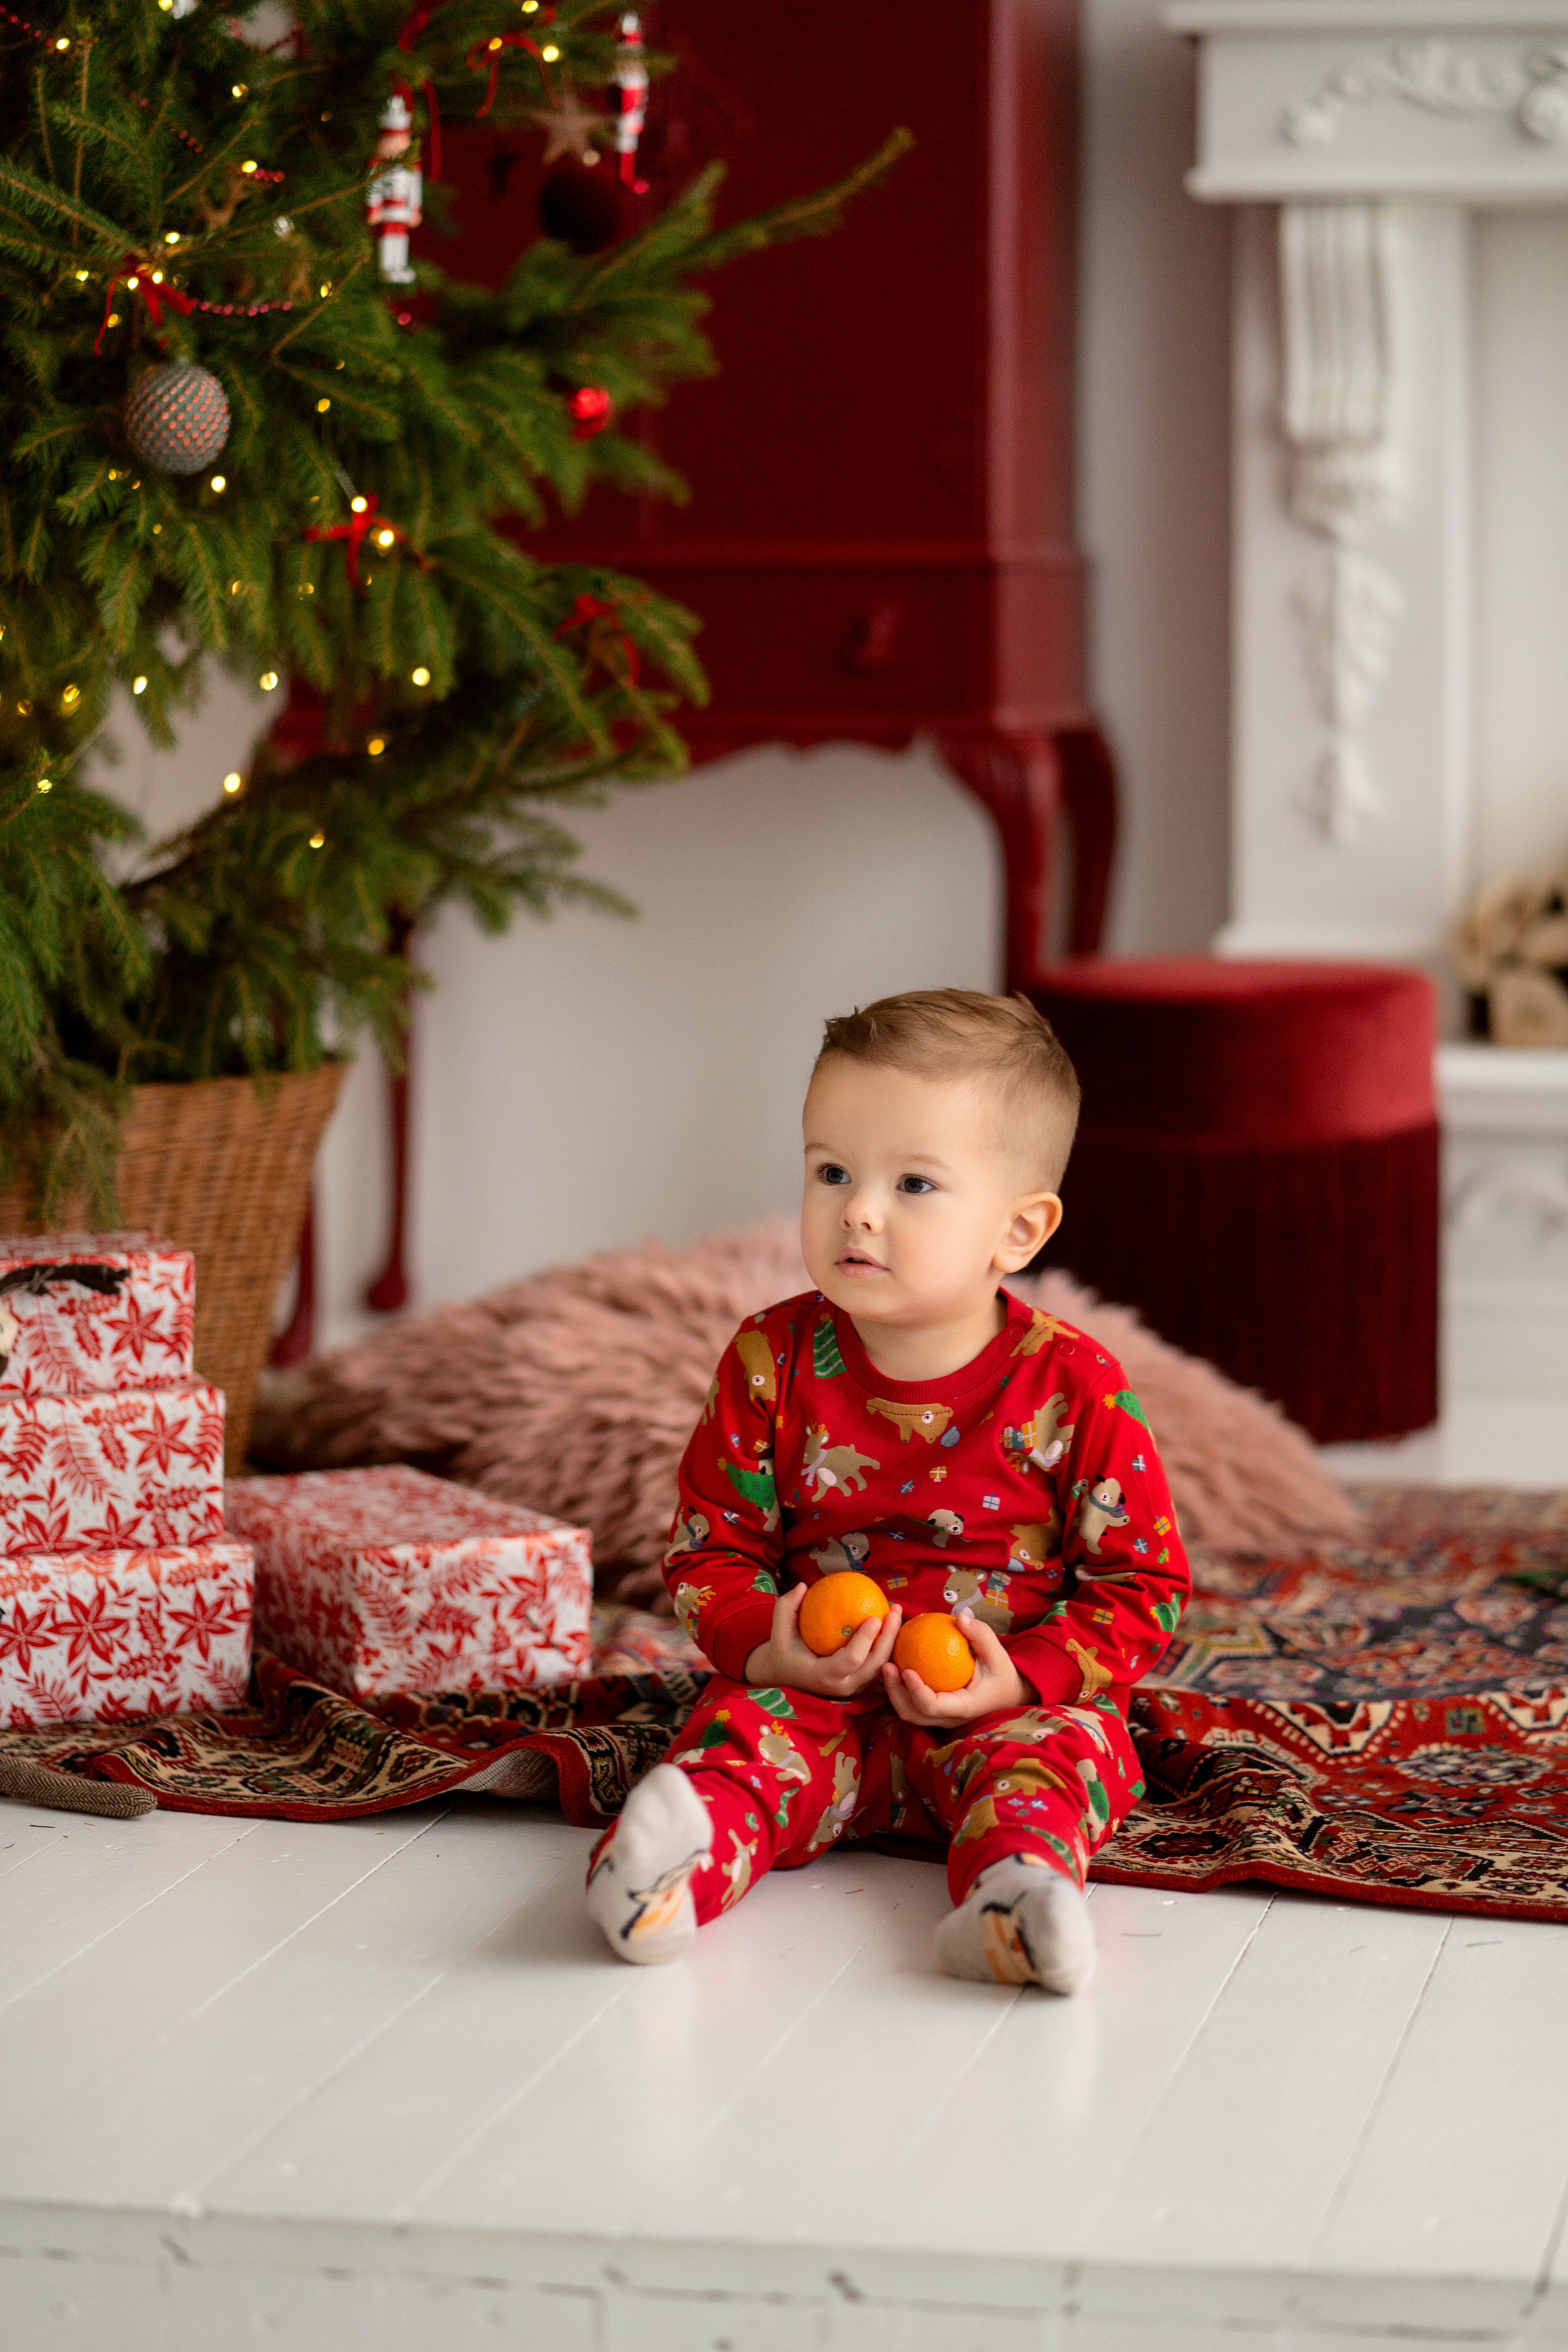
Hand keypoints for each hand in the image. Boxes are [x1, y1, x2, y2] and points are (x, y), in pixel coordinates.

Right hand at [744, 1583, 903, 1699]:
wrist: (786, 1674)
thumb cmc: (783, 1651)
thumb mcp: (778, 1630)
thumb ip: (786, 1608)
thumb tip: (804, 1586)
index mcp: (824, 1676)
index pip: (850, 1660)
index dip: (865, 1640)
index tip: (874, 1617)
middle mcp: (843, 1686)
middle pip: (874, 1665)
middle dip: (889, 1638)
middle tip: (894, 1610)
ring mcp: (854, 1687)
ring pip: (882, 1666)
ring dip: (893, 1640)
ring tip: (897, 1612)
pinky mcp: (860, 1682)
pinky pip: (879, 1664)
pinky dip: (887, 1644)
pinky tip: (891, 1621)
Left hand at [881, 1611, 1030, 1726]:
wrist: (1007, 1695)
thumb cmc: (1002, 1674)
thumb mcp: (998, 1654)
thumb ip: (981, 1635)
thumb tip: (960, 1616)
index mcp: (963, 1707)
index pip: (933, 1706)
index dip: (916, 1691)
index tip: (906, 1669)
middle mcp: (948, 1718)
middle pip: (912, 1714)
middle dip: (895, 1693)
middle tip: (887, 1665)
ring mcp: (939, 1718)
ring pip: (909, 1712)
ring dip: (894, 1692)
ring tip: (886, 1665)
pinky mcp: (934, 1712)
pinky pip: (912, 1703)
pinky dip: (901, 1688)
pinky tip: (895, 1664)